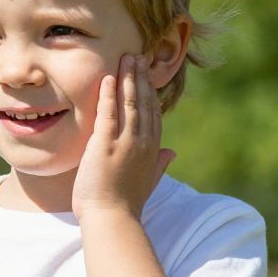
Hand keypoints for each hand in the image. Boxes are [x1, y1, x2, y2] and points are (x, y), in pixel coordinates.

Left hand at [71, 54, 175, 222]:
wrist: (112, 220)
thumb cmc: (126, 205)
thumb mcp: (148, 182)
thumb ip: (160, 164)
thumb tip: (172, 152)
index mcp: (153, 150)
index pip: (153, 113)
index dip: (150, 92)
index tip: (146, 74)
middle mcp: (142, 142)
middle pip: (144, 102)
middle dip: (140, 77)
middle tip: (136, 56)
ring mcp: (125, 142)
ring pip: (130, 102)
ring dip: (127, 78)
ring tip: (125, 59)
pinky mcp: (105, 145)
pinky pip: (108, 113)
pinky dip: (109, 94)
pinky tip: (107, 78)